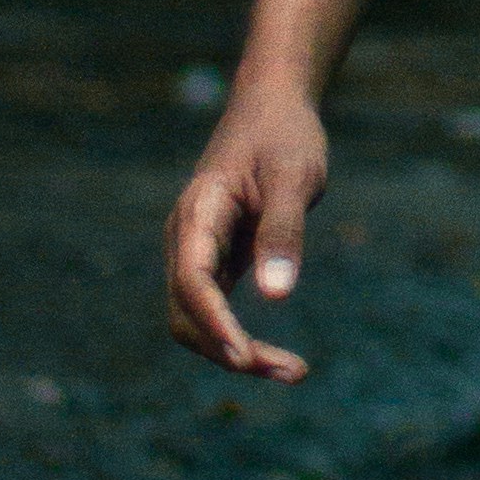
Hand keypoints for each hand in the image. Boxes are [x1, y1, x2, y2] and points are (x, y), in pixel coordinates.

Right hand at [164, 77, 327, 381]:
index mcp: (198, 214)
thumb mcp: (293, 176)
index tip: (246, 357)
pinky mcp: (216, 262)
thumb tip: (276, 298)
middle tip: (291, 371)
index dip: (215, 323)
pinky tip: (276, 358)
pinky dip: (240, 338)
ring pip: (199, 321)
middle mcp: (186, 240)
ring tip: (293, 372)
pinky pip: (216, 311)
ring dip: (236, 352)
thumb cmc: (283, 135)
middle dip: (229, 350)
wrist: (273, 107)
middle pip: (188, 314)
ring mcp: (197, 254)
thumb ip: (283, 231)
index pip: (192, 282)